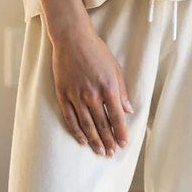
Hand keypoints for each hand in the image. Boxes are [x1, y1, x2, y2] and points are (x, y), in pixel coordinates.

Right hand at [51, 20, 133, 156]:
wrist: (72, 38)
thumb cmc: (97, 51)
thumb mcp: (115, 68)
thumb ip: (122, 91)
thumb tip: (128, 111)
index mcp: (109, 87)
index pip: (117, 117)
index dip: (121, 132)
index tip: (123, 143)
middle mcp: (92, 94)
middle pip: (102, 124)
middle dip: (109, 141)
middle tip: (112, 153)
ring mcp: (76, 95)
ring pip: (86, 125)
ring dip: (94, 140)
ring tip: (100, 151)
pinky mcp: (63, 94)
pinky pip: (70, 118)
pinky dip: (76, 131)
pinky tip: (82, 140)